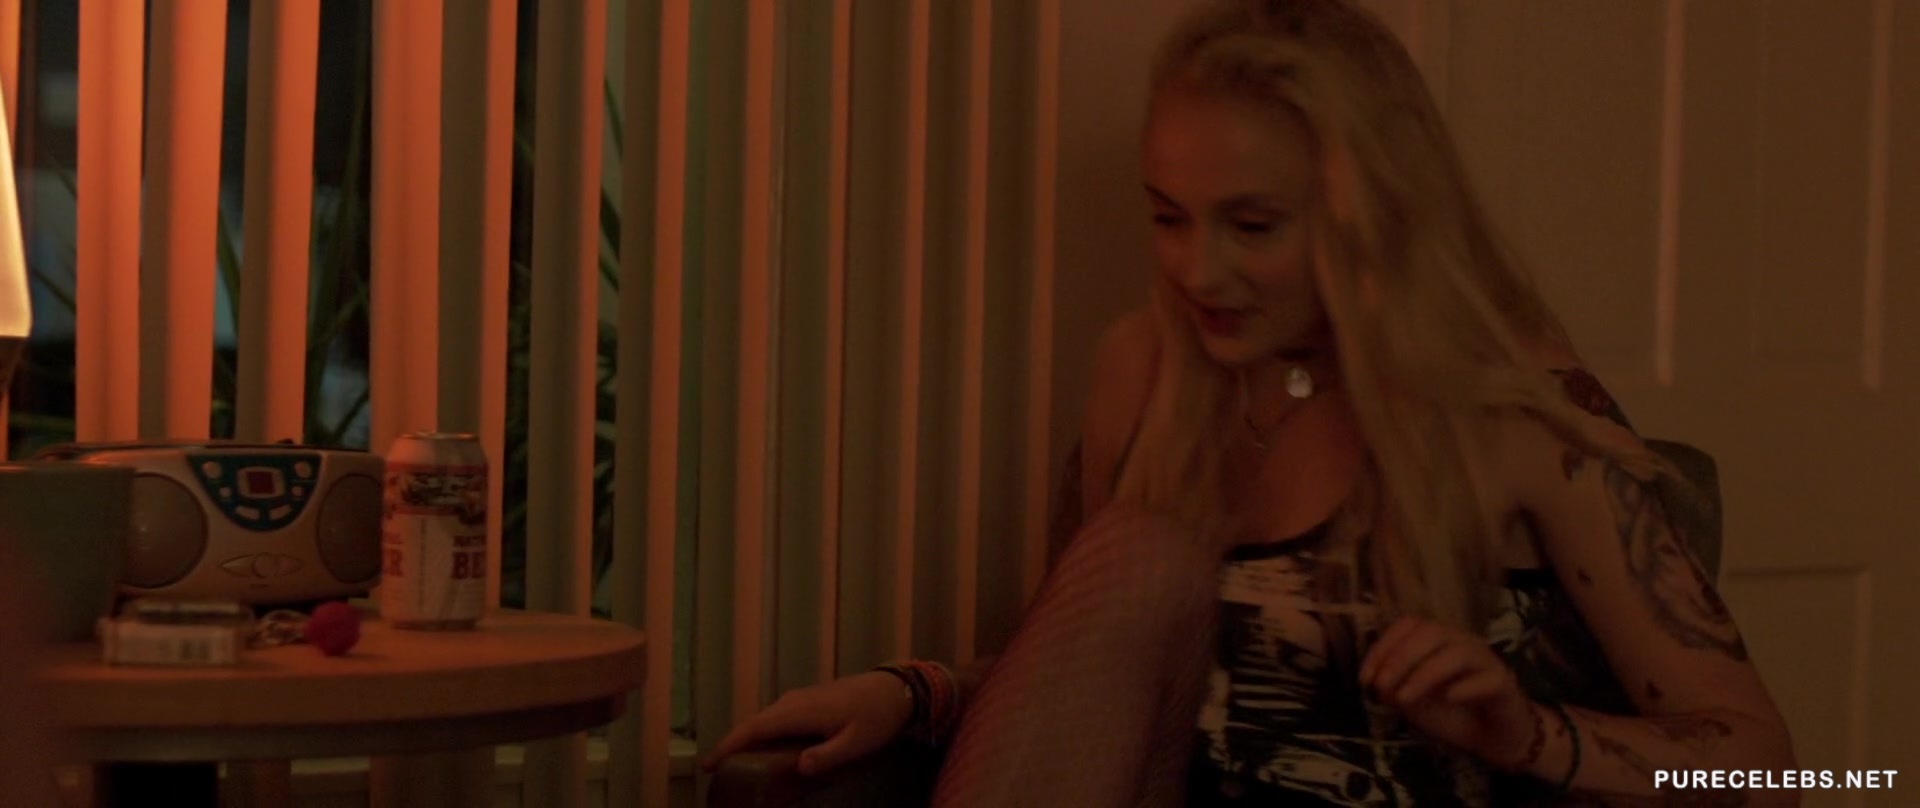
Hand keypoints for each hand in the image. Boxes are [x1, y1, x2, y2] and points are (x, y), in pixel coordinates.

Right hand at [701, 671, 915, 776]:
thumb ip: (828, 755)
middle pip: (753, 723)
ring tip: (732, 760)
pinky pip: (775, 717)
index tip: (708, 763)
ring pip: (764, 719)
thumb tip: (800, 766)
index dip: (729, 744)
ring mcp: (799, 699)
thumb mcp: (856, 742)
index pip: (755, 728)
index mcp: (800, 711)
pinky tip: (763, 746)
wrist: (894, 689)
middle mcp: (793, 702)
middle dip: (730, 743)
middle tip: (712, 767)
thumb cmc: (876, 717)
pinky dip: (761, 731)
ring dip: (745, 737)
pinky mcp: (806, 701)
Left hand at [1359, 615, 1540, 770]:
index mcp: (1437, 641)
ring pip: (1458, 653)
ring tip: (1404, 698)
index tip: (1365, 678)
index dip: (1384, 646)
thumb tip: (1377, 681)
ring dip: (1425, 674)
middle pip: (1432, 632)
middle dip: (1400, 658)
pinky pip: (1488, 679)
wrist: (1492, 737)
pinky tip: (1449, 698)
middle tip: (1382, 687)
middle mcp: (1462, 643)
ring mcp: (1486, 661)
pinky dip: (1466, 687)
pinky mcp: (1505, 684)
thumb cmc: (1449, 713)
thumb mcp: (1412, 701)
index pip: (1409, 625)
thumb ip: (1393, 688)